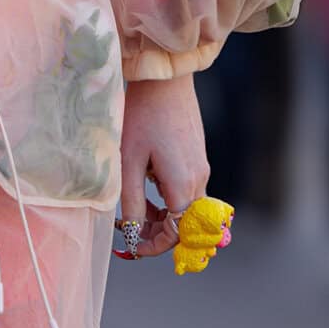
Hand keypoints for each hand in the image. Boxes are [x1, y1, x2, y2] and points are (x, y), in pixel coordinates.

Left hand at [117, 76, 208, 260]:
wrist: (164, 80)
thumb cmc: (141, 117)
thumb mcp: (129, 163)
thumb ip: (133, 201)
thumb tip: (134, 233)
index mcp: (183, 185)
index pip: (176, 233)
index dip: (154, 246)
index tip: (132, 247)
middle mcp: (199, 180)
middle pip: (183, 224)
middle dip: (156, 233)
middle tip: (127, 229)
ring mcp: (200, 168)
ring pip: (184, 208)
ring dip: (160, 216)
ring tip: (131, 209)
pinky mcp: (196, 158)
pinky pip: (186, 190)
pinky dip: (167, 198)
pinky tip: (146, 187)